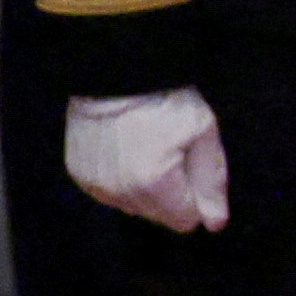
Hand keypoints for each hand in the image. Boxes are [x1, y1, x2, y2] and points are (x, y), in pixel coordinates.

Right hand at [62, 90, 229, 232]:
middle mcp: (120, 190)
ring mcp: (96, 184)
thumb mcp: (202, 133)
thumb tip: (215, 223)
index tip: (191, 165)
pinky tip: (127, 150)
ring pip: (134, 207)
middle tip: (170, 151)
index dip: (196, 196)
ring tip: (148, 148)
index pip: (185, 220)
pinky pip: (110, 193)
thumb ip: (211, 183)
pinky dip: (122, 179)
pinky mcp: (80, 174)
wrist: (117, 72)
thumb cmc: (165, 98)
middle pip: (160, 216)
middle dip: (172, 192)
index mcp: (153, 182)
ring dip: (146, 188)